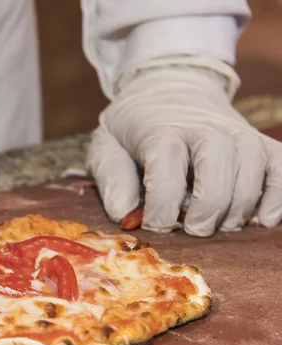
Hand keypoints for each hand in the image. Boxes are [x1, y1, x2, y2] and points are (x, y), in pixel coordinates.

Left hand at [87, 57, 281, 236]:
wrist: (168, 87)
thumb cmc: (133, 128)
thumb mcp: (107, 145)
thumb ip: (112, 177)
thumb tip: (124, 213)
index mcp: (159, 128)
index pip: (167, 163)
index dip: (162, 203)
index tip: (156, 223)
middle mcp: (203, 126)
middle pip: (217, 162)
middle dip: (207, 207)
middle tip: (193, 229)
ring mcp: (236, 131)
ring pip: (253, 165)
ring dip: (240, 206)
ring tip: (221, 225)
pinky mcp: (259, 141)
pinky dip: (280, 194)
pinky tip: (264, 220)